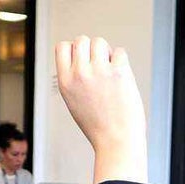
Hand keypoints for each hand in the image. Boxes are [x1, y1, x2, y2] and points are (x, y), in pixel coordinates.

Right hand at [55, 36, 147, 183]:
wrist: (117, 143)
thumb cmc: (99, 127)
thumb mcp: (74, 102)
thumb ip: (74, 79)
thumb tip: (82, 57)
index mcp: (65, 82)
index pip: (62, 46)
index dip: (74, 50)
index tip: (83, 63)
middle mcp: (79, 74)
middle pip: (82, 40)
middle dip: (92, 50)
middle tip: (100, 69)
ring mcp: (99, 71)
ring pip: (100, 42)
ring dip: (107, 54)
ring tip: (111, 73)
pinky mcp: (118, 72)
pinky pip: (120, 52)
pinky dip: (122, 62)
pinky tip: (122, 79)